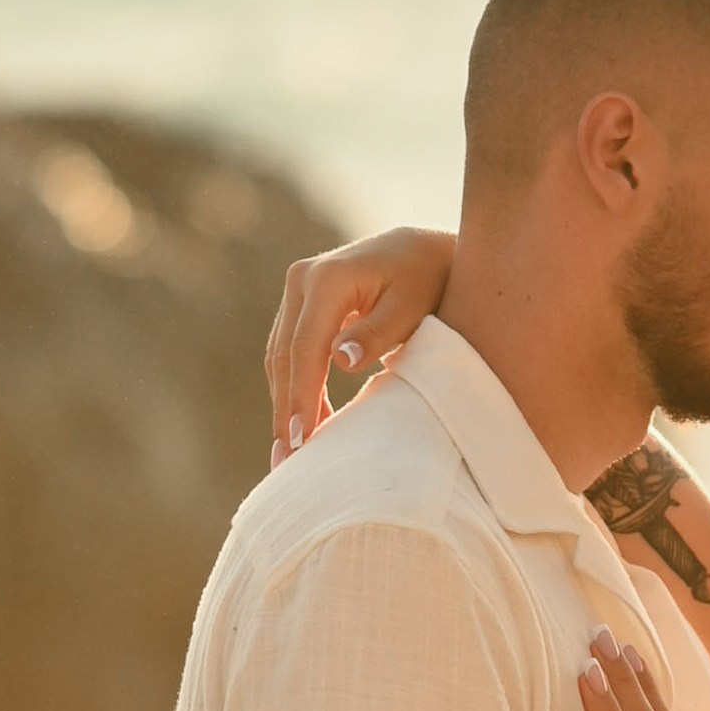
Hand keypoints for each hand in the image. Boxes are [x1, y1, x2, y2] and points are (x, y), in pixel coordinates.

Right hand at [265, 224, 455, 465]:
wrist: (424, 251)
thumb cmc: (427, 281)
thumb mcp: (412, 308)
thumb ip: (378, 333)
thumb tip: (341, 360)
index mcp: (328, 278)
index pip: (305, 347)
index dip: (302, 396)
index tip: (302, 439)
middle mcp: (302, 279)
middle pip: (285, 355)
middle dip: (286, 409)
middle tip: (286, 459)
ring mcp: (297, 289)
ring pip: (281, 355)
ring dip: (285, 402)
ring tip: (289, 452)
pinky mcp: (301, 303)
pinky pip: (289, 350)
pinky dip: (293, 386)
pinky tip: (302, 422)